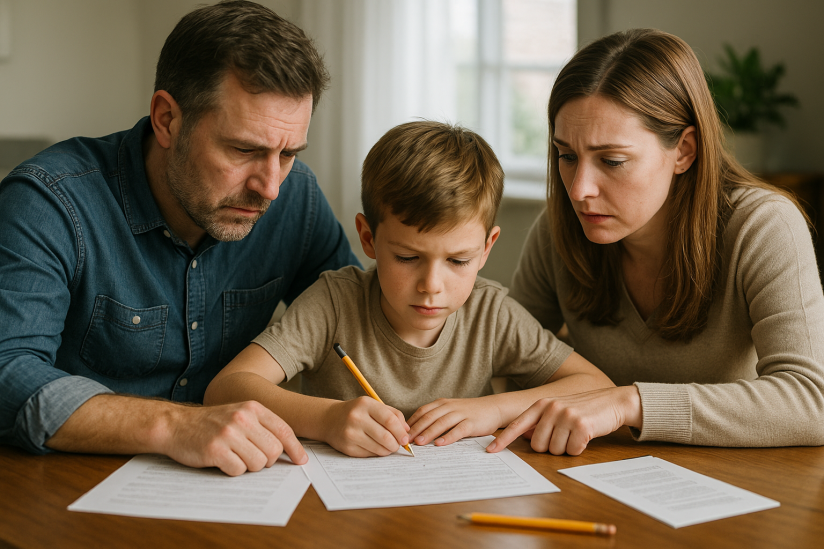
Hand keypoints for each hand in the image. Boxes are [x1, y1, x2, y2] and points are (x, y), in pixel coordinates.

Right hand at [162, 400, 306, 476]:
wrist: (176, 424)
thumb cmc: (212, 423)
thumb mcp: (240, 414)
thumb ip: (262, 426)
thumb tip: (288, 449)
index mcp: (253, 408)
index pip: (284, 430)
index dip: (295, 448)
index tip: (301, 460)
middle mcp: (243, 418)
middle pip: (274, 451)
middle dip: (267, 461)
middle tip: (252, 458)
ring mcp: (228, 433)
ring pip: (258, 463)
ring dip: (249, 467)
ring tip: (235, 458)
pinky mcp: (215, 449)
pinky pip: (238, 470)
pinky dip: (232, 471)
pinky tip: (223, 461)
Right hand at [320, 397, 409, 456]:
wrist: (330, 419)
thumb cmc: (357, 412)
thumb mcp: (373, 405)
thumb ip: (393, 414)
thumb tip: (406, 430)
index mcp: (365, 404)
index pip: (389, 420)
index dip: (400, 431)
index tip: (405, 438)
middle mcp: (356, 418)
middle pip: (386, 437)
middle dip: (396, 444)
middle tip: (398, 445)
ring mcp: (350, 434)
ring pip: (379, 448)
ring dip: (388, 450)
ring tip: (388, 446)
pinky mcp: (347, 448)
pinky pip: (370, 455)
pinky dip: (377, 453)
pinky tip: (375, 447)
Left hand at [407, 397, 502, 446]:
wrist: (494, 408)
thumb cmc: (470, 412)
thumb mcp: (451, 411)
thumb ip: (436, 417)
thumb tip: (417, 431)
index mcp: (442, 403)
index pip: (422, 411)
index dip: (411, 422)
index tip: (401, 433)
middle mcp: (450, 407)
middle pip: (429, 417)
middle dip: (416, 429)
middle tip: (405, 440)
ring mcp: (461, 414)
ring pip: (441, 423)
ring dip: (429, 433)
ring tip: (419, 442)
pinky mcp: (472, 423)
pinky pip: (458, 430)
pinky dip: (448, 437)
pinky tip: (440, 444)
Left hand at [486, 386, 641, 454]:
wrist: (612, 401)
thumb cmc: (583, 409)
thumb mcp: (558, 410)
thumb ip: (539, 422)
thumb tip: (522, 437)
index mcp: (541, 405)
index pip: (517, 425)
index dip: (504, 439)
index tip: (491, 450)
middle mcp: (550, 408)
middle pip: (537, 445)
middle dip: (550, 447)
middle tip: (564, 437)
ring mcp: (565, 415)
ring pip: (555, 450)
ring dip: (566, 448)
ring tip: (575, 434)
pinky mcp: (581, 424)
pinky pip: (572, 450)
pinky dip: (579, 448)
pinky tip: (585, 436)